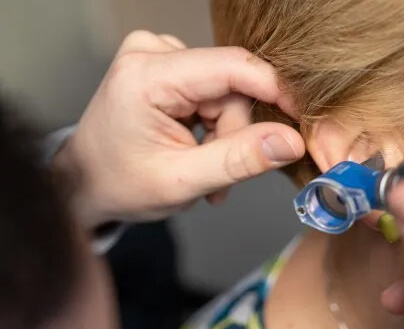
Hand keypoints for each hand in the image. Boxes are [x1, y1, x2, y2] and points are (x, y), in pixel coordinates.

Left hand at [52, 31, 303, 227]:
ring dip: (225, 135)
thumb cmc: (120, 184)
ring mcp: (158, 56)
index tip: (302, 119)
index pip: (232, 67)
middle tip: (220, 177)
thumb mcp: (183, 181)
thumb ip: (239, 160)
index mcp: (147, 76)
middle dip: (235, 134)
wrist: (84, 184)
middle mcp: (151, 52)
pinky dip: (214, 126)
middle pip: (231, 86)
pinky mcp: (166, 66)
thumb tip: (290, 142)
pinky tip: (198, 151)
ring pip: (227, 93)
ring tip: (205, 172)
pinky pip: (214, 91)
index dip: (275, 90)